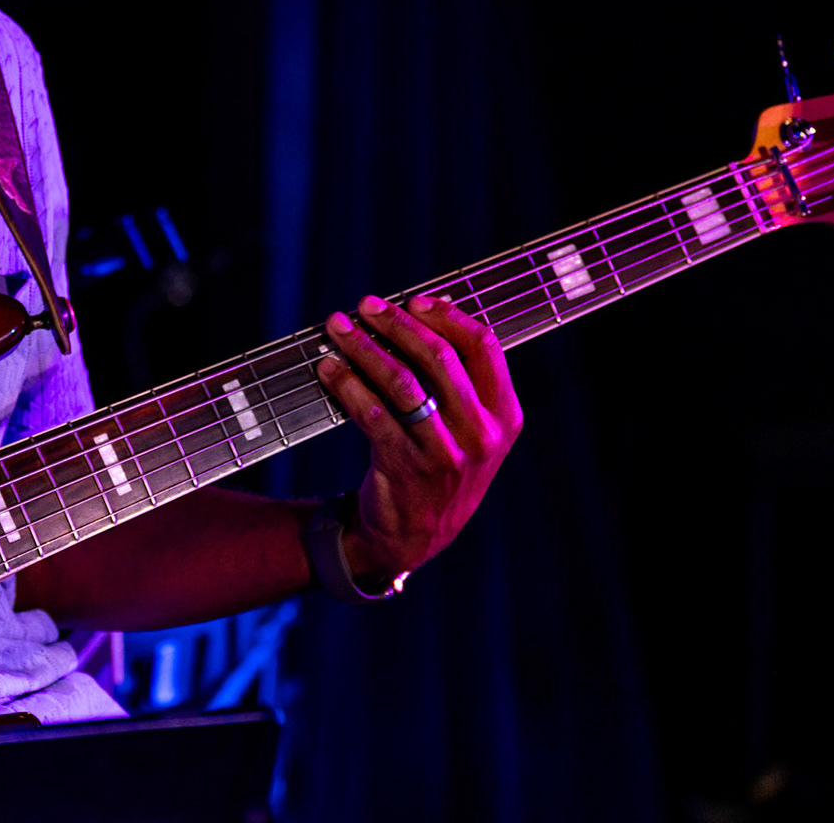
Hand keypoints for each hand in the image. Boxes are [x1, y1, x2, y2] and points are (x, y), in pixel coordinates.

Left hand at [315, 294, 522, 583]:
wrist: (417, 534)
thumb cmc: (440, 462)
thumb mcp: (469, 428)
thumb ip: (458, 378)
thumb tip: (427, 310)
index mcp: (504, 415)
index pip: (483, 346)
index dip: (446, 315)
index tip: (414, 300)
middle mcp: (482, 434)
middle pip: (439, 357)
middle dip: (397, 323)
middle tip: (366, 305)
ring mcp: (446, 453)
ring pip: (401, 381)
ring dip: (363, 347)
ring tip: (337, 328)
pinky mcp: (407, 467)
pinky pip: (372, 413)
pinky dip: (346, 384)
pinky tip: (328, 368)